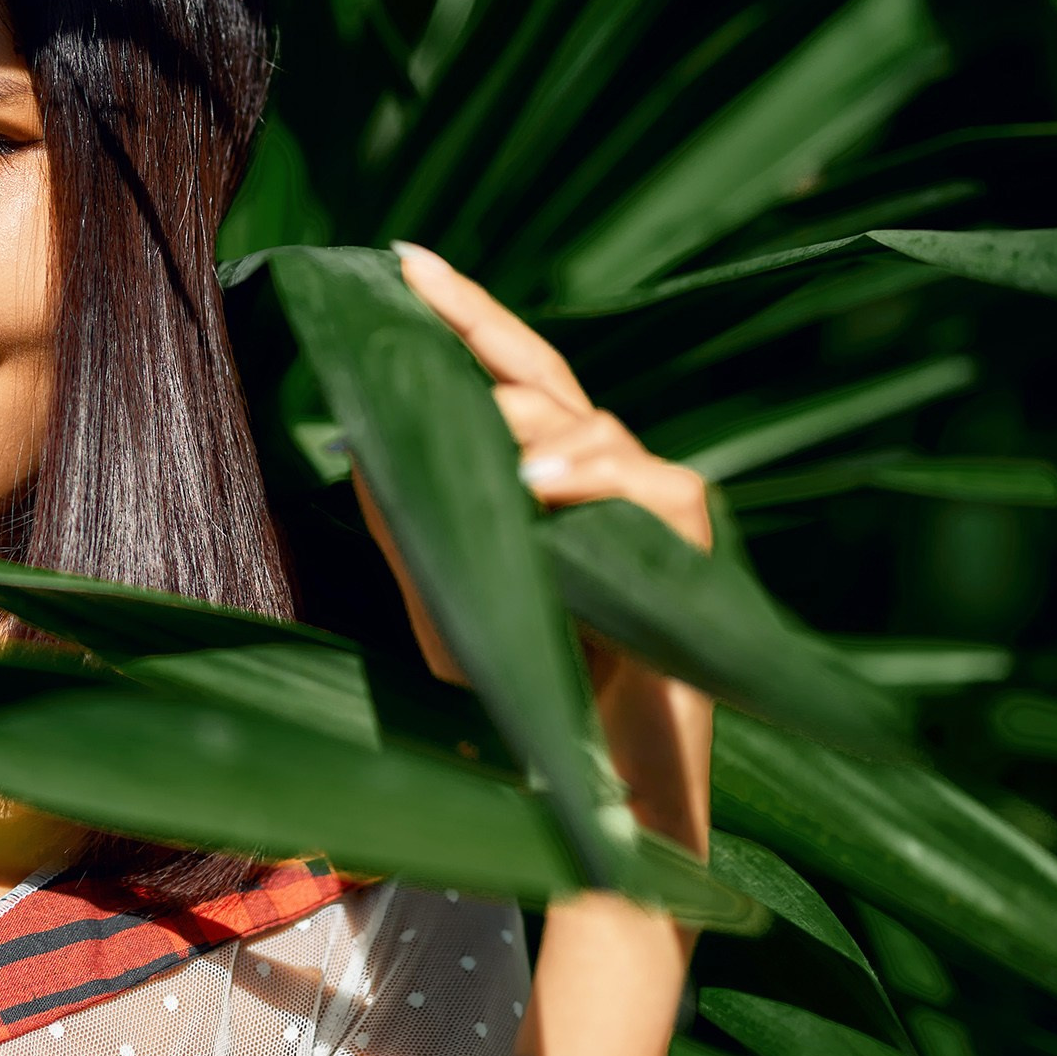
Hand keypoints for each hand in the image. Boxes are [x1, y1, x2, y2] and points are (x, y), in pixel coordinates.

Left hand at [355, 242, 711, 854]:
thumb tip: (360, 440)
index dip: (466, 316)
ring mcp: (656, 513)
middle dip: (482, 327)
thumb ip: (412, 521)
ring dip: (532, 424)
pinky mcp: (696, 555)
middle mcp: (606, 481)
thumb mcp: (446, 596)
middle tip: (418, 291)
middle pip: (551, 376)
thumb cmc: (522, 694)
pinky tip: (539, 487)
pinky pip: (658, 485)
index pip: (511, 378)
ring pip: (598, 425)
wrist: (588, 794)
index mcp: (551, 481)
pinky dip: (596, 478)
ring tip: (482, 439)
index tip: (405, 261)